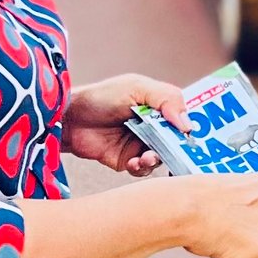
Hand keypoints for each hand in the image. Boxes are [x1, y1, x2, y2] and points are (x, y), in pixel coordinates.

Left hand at [61, 73, 193, 174]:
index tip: (188, 133)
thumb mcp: (136, 87)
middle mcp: (153, 127)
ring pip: (162, 157)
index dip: (187, 126)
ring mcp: (141, 145)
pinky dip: (143, 168)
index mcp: (158, 106)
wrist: (69, 118)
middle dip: (176, 147)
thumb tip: (187, 123)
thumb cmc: (101, 97)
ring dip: (158, 158)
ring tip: (148, 156)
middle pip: (175, 141)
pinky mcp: (128, 160)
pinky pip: (144, 170)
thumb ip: (165, 98)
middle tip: (174, 150)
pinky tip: (136, 162)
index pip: (182, 118)